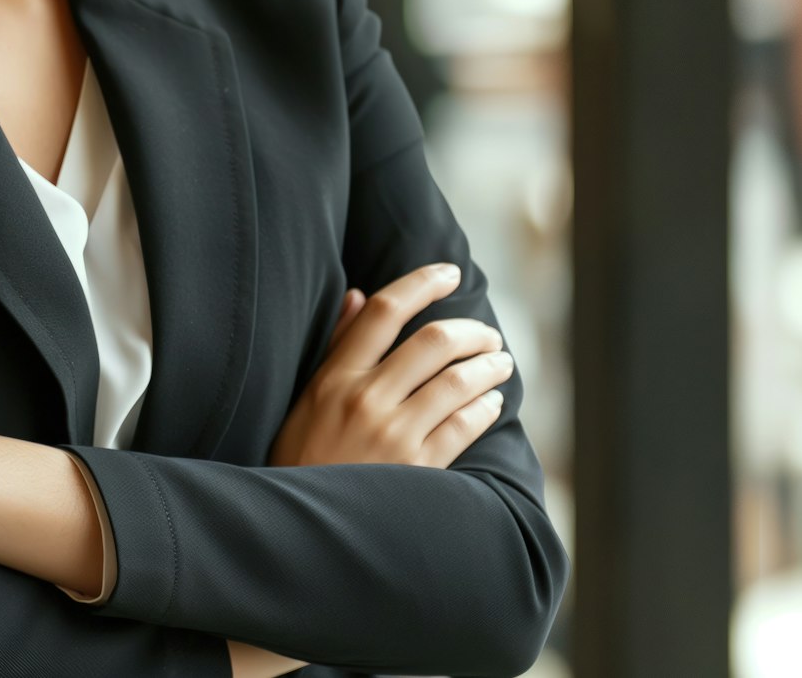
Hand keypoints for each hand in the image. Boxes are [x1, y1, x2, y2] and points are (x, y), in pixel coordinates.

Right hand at [265, 263, 511, 469]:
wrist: (300, 527)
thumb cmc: (302, 457)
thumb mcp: (308, 396)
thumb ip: (337, 346)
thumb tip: (360, 297)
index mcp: (335, 376)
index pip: (385, 312)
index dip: (422, 284)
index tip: (449, 273)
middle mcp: (365, 398)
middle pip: (432, 342)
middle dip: (470, 330)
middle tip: (487, 333)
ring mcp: (393, 435)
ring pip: (457, 383)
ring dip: (488, 367)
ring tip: (500, 362)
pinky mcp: (417, 470)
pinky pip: (463, 427)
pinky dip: (485, 408)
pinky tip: (492, 402)